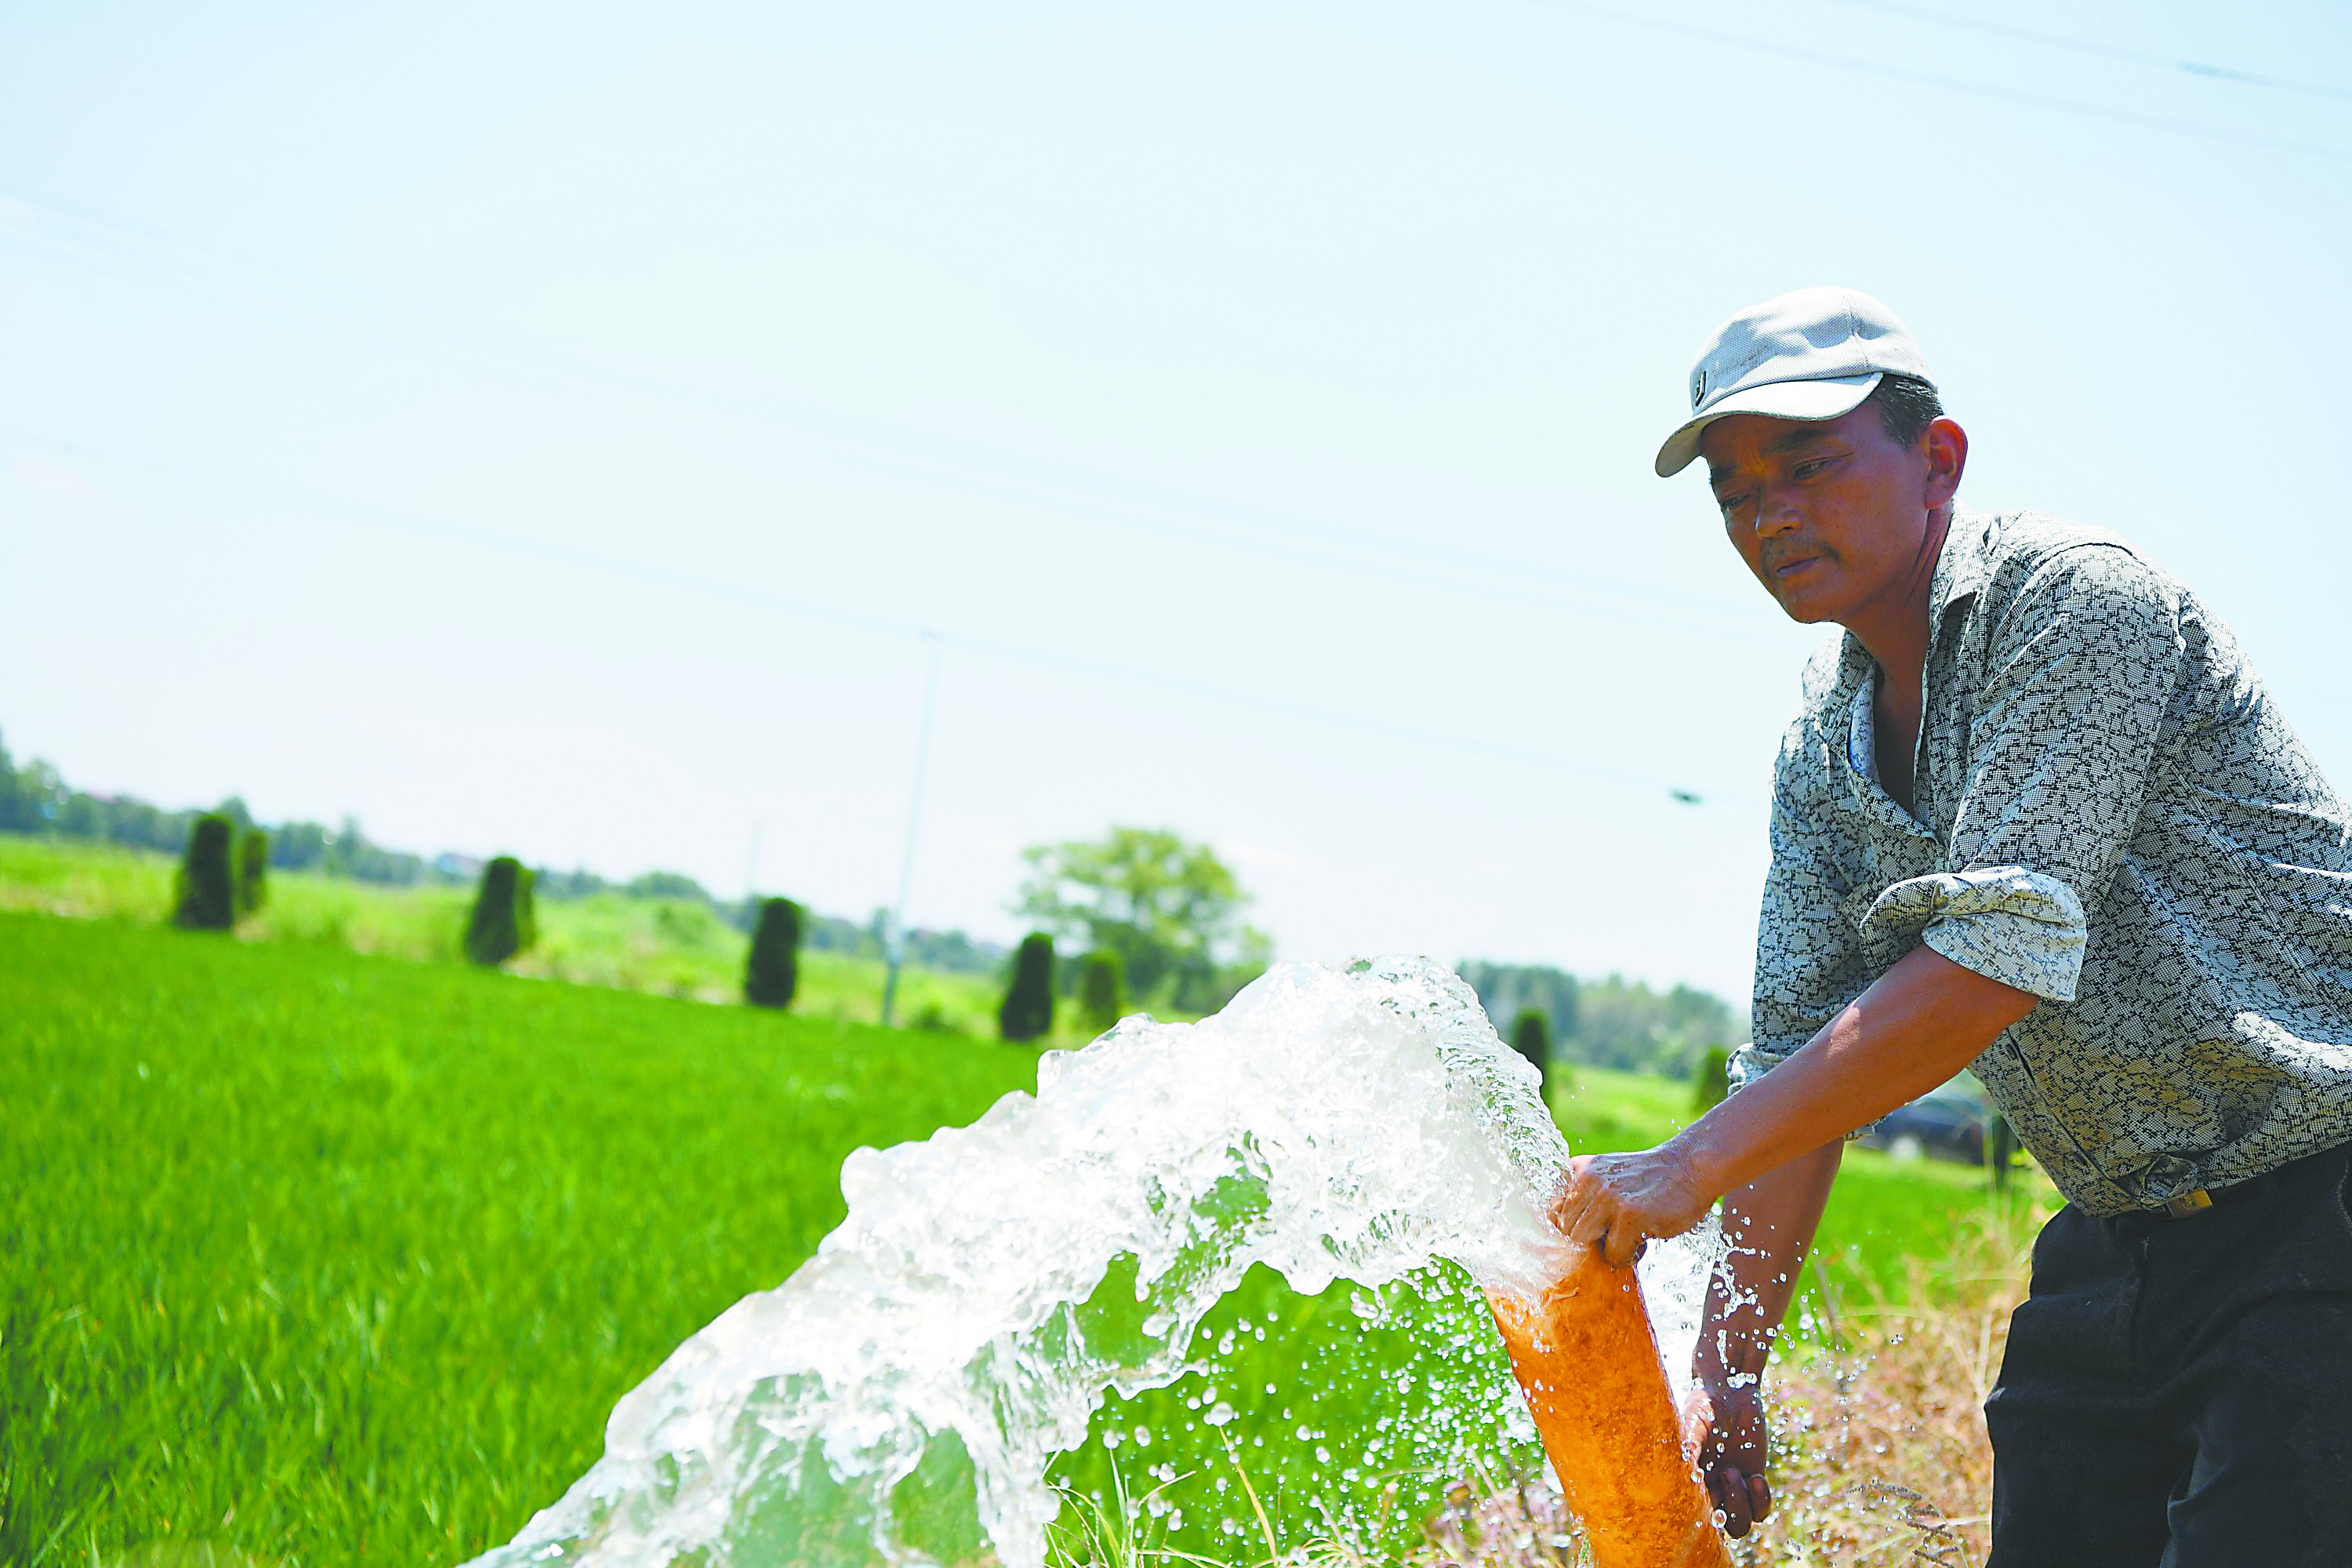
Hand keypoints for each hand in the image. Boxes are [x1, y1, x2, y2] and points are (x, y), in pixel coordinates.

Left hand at [1547, 1148, 1711, 1268]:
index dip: (1568, 1228)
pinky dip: (1626, 1256)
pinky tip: (1641, 1242)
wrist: (1690, 1167)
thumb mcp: (1608, 1174)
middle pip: (1565, 1230)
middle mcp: (1589, 1180)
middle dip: (1586, 1241)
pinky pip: (1613, 1254)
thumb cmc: (1648, 1179)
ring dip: (1603, 1249)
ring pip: (1582, 1242)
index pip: (1552, 1209)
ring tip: (1625, 1239)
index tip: (1589, 1232)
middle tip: (1612, 1236)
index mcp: (1581, 1169)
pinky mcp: (1631, 1215)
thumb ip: (1584, 1193)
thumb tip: (1556, 1228)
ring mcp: (1609, 1197)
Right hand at [1681, 1370, 1771, 1537]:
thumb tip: (1685, 1465)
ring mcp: (1734, 1486)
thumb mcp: (1694, 1425)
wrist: (1729, 1391)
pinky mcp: (1754, 1479)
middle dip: (1729, 1509)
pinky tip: (1757, 1479)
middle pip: (1722, 1525)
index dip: (1700, 1517)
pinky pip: (1761, 1508)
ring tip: (1741, 1475)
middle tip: (1728, 1471)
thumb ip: (1690, 1446)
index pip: (1693, 1514)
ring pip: (1743, 1522)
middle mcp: (1711, 1489)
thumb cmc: (1705, 1407)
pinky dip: (1761, 1500)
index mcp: (1691, 1482)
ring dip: (1743, 1505)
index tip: (1706, 1498)